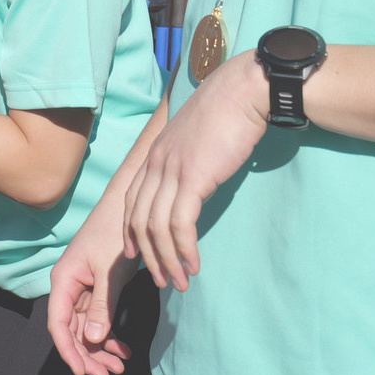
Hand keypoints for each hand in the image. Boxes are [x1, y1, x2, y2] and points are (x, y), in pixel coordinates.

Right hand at [47, 213, 139, 374]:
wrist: (127, 208)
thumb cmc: (114, 235)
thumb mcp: (110, 274)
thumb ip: (101, 307)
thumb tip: (93, 341)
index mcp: (64, 280)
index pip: (58, 323)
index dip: (68, 350)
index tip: (82, 373)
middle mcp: (69, 287)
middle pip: (71, 330)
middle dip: (87, 355)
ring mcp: (83, 288)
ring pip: (86, 328)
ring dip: (100, 350)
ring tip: (119, 368)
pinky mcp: (96, 289)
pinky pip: (98, 319)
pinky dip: (110, 336)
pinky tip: (125, 351)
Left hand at [123, 52, 268, 289]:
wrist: (243, 92)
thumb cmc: (227, 114)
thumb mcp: (196, 140)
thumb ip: (187, 162)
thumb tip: (194, 185)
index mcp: (155, 153)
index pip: (131, 200)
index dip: (130, 230)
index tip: (137, 255)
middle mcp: (156, 163)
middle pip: (138, 219)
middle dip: (148, 255)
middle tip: (162, 280)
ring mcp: (172, 170)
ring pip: (156, 227)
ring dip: (167, 260)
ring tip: (180, 283)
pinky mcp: (193, 177)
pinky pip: (180, 224)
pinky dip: (184, 249)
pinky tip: (193, 265)